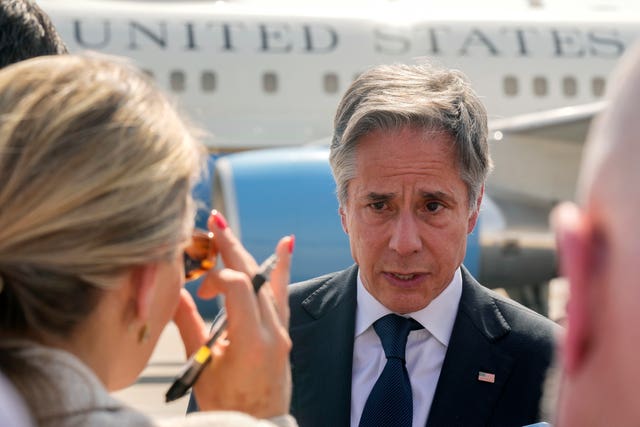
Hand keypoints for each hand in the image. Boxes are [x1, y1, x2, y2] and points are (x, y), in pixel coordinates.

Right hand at [173, 210, 293, 417]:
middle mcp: (272, 331)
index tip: (198, 290)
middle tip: (213, 220)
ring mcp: (281, 330)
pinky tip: (286, 244)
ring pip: (266, 280)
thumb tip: (173, 294)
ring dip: (245, 253)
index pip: (239, 287)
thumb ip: (189, 327)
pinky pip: (281, 293)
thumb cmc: (228, 405)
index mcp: (251, 341)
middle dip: (230, 246)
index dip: (215, 277)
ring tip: (227, 228)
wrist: (259, 426)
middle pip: (254, 275)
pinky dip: (280, 267)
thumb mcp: (202, 368)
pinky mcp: (281, 331)